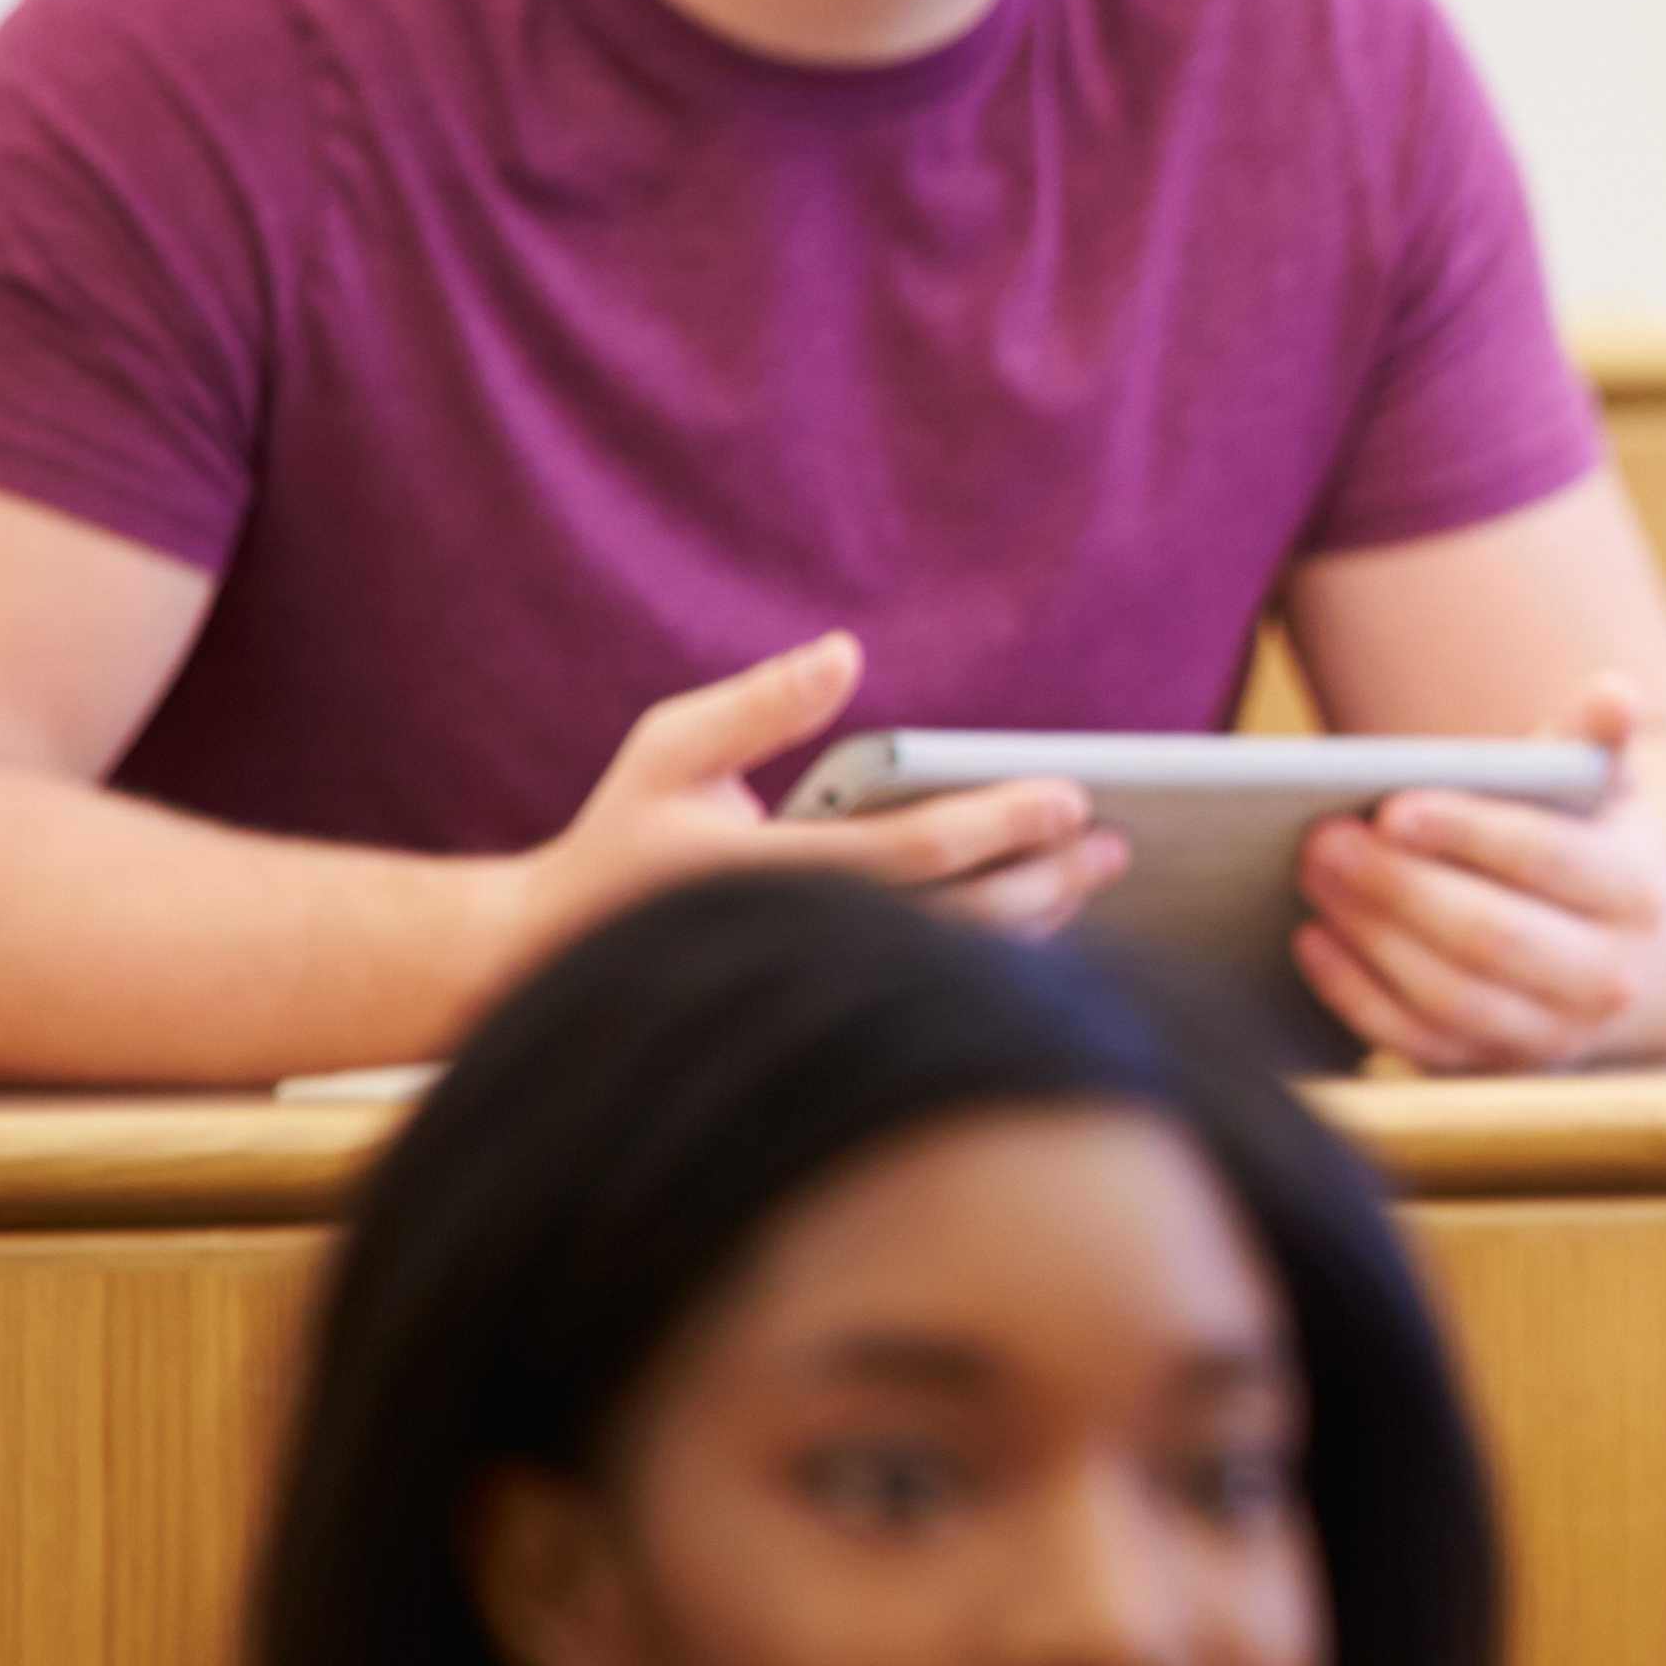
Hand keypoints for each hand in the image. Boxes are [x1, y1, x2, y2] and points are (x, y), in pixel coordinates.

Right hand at [507, 634, 1121, 974]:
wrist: (549, 968)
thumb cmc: (616, 844)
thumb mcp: (667, 754)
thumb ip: (756, 707)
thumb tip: (845, 653)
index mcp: (762, 878)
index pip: (913, 854)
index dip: (1003, 824)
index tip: (1073, 798)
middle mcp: (800, 945)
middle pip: (958, 922)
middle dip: (1048, 881)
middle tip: (1116, 844)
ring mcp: (817, 989)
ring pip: (955, 968)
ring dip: (1038, 924)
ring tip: (1094, 875)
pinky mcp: (829, 1012)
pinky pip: (935, 992)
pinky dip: (998, 958)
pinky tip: (1043, 921)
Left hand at [1291, 677, 1665, 1070]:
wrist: (1618, 951)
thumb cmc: (1584, 844)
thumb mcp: (1600, 790)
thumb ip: (1596, 739)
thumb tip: (1616, 693)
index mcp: (1638, 893)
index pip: (1549, 859)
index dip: (1468, 834)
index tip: (1391, 807)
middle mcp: (1610, 979)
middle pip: (1492, 937)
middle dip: (1400, 887)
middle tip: (1323, 838)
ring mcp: (1554, 1035)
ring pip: (1450, 996)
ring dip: (1369, 936)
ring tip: (1312, 874)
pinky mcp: (1497, 1068)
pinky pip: (1417, 1042)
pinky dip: (1356, 995)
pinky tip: (1313, 939)